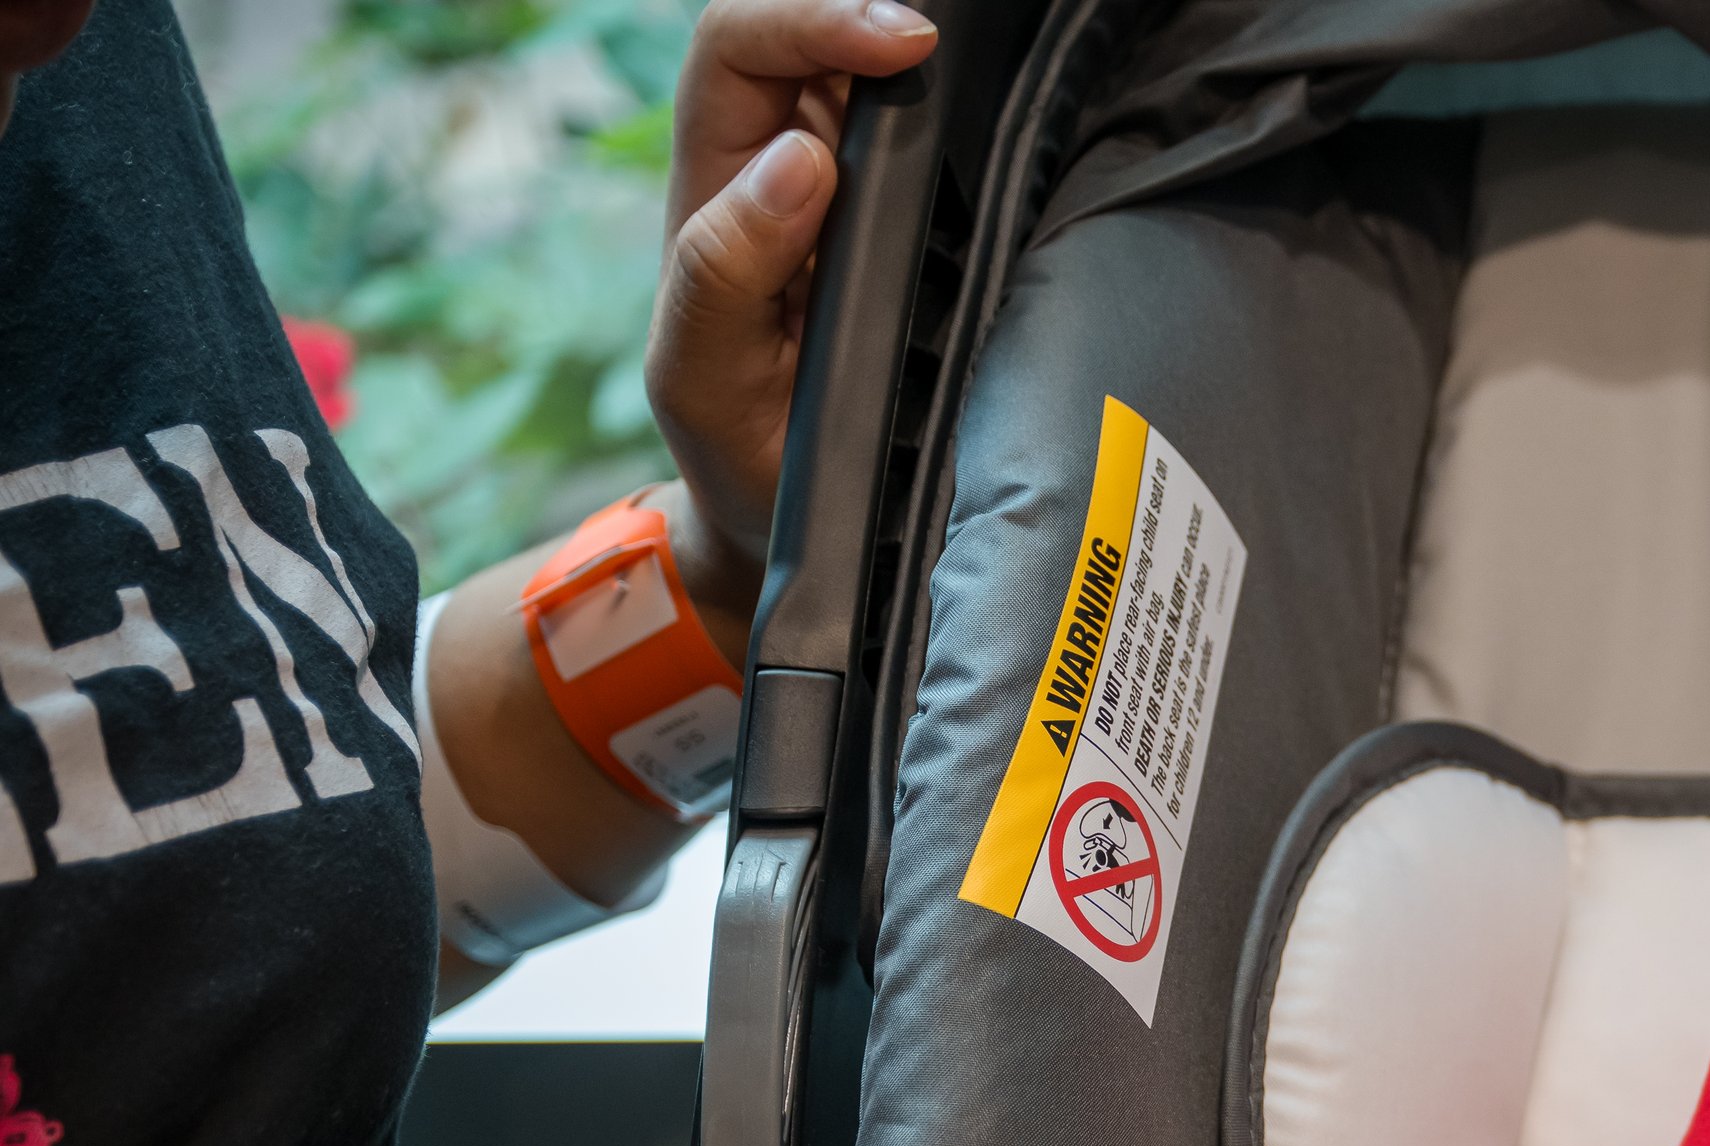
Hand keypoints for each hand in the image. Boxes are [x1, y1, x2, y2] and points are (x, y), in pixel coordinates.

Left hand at [645, 0, 939, 636]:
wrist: (784, 527)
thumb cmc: (734, 456)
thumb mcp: (702, 376)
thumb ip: (722, 270)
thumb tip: (801, 158)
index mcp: (715, 185)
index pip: (741, 46)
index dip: (812, 19)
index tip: (906, 46)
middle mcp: (773, 169)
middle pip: (805, 36)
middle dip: (866, 16)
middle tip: (950, 46)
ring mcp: (844, 199)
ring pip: (868, 79)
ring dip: (922, 62)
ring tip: (984, 66)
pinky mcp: (909, 233)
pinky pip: (929, 144)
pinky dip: (962, 112)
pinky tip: (1004, 118)